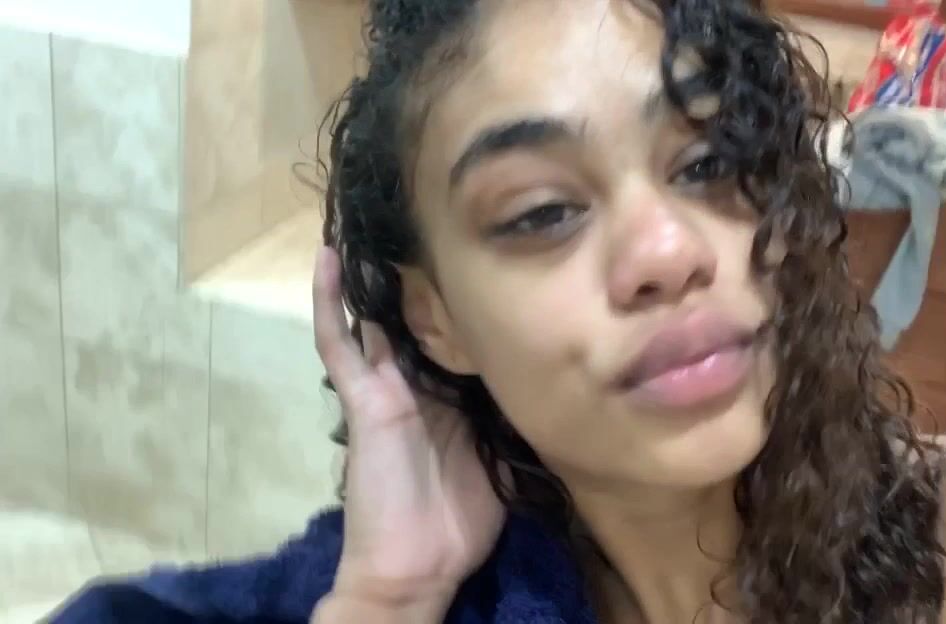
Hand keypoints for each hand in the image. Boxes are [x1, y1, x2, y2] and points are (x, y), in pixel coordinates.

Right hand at [312, 247, 505, 610]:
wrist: (420, 566)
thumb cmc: (462, 520)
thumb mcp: (505, 456)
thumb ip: (515, 415)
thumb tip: (556, 384)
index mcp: (453, 397)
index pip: (458, 335)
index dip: (467, 300)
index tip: (483, 256)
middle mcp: (420, 384)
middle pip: (419, 319)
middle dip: (423, 276)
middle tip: (432, 221)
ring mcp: (387, 389)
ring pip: (378, 320)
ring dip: (373, 275)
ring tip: (374, 218)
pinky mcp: (363, 399)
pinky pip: (340, 344)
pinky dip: (330, 302)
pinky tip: (328, 257)